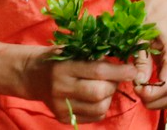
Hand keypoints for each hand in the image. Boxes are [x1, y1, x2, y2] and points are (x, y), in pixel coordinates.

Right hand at [22, 52, 136, 122]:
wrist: (33, 75)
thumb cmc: (59, 57)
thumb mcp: (74, 49)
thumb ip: (95, 54)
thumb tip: (124, 60)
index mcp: (64, 67)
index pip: (98, 71)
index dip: (120, 71)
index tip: (133, 70)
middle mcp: (61, 88)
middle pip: (99, 92)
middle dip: (114, 84)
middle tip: (116, 77)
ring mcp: (61, 106)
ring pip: (99, 107)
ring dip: (109, 97)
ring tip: (105, 86)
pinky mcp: (63, 118)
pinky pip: (94, 117)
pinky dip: (102, 107)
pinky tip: (97, 97)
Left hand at [133, 0, 166, 112]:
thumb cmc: (152, 12)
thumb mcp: (140, 35)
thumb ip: (141, 60)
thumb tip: (139, 82)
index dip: (151, 94)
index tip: (136, 88)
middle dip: (156, 101)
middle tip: (139, 92)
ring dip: (159, 99)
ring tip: (142, 89)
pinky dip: (162, 92)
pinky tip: (148, 84)